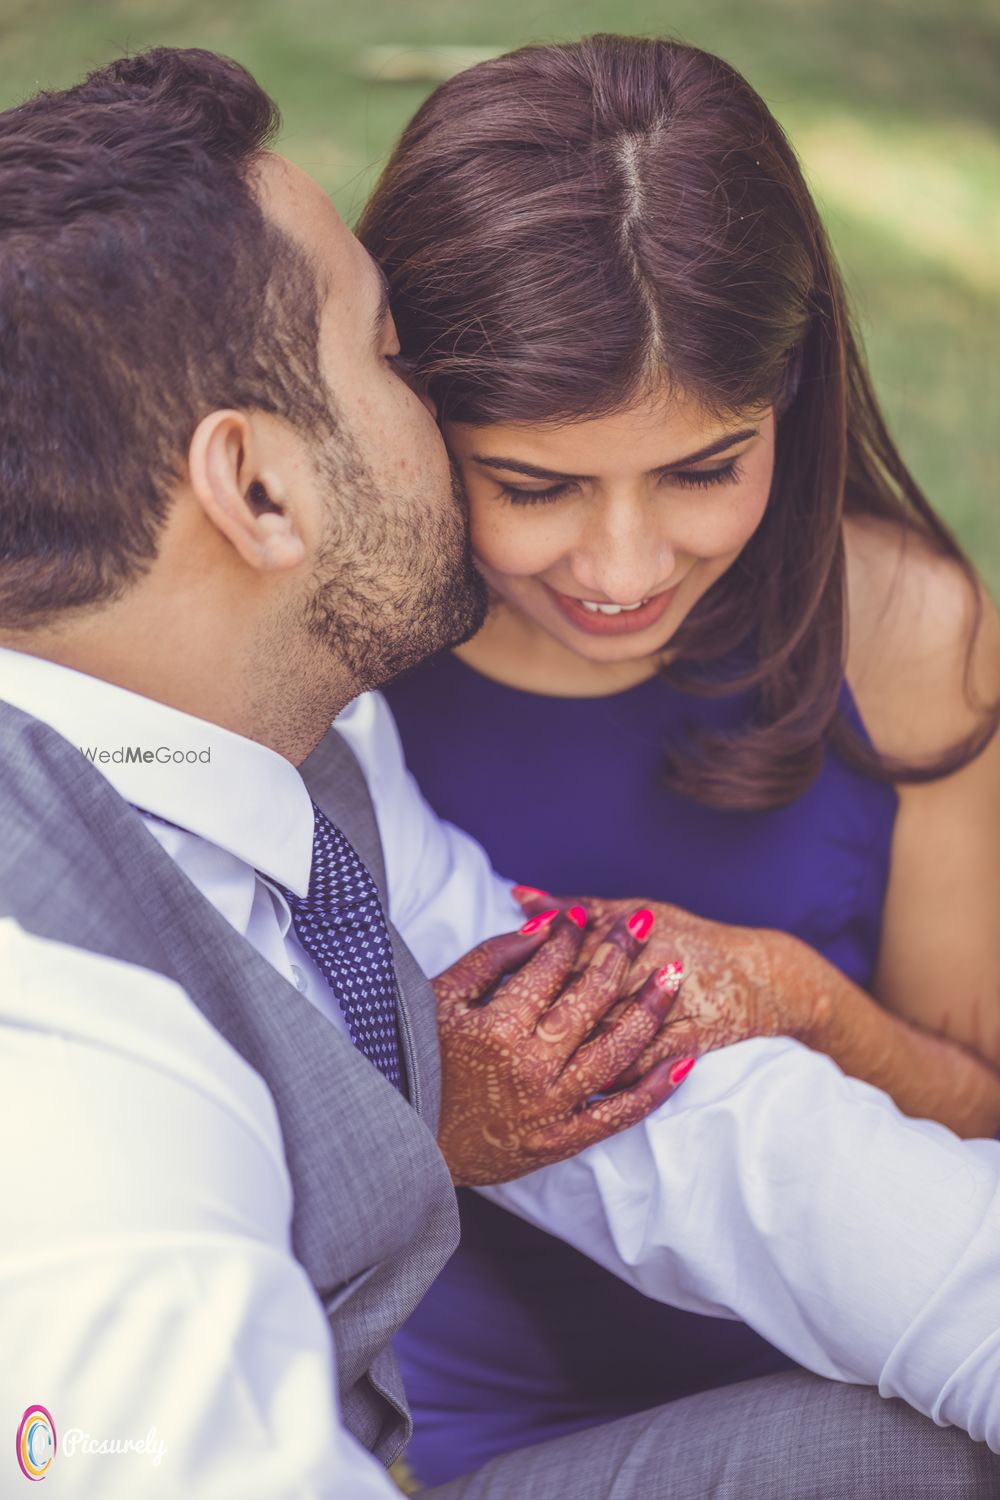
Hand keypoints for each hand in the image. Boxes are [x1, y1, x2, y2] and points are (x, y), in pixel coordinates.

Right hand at [433, 907, 695, 1186]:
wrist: (410, 1143)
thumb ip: (491, 957)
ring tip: (674, 973)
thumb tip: (544, 924)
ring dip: (650, 1009)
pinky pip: (619, 1114)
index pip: (548, 969)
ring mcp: (549, 1107)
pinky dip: (656, 1088)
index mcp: (496, 1029)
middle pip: (590, 1000)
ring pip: (615, 1051)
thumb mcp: (441, 999)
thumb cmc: (422, 1061)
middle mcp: (529, 1066)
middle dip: (619, 954)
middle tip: (642, 924)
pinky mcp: (561, 1141)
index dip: (570, 936)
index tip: (583, 916)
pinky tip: (684, 1058)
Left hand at [513, 889, 825, 1077]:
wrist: (763, 977)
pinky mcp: (691, 1040)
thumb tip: (518, 895)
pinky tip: (573, 1092)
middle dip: (545, 1014)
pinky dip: (612, 1077)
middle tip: (496, 1035)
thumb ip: (575, 907)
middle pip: (587, 992)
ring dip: (571, 1051)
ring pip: (613, 1030)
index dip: (530, 968)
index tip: (491, 988)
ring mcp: (675, 1006)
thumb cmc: (688, 938)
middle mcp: (652, 965)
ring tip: (524, 1068)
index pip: (572, 947)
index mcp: (635, 930)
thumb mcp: (636, 911)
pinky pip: (644, 1064)